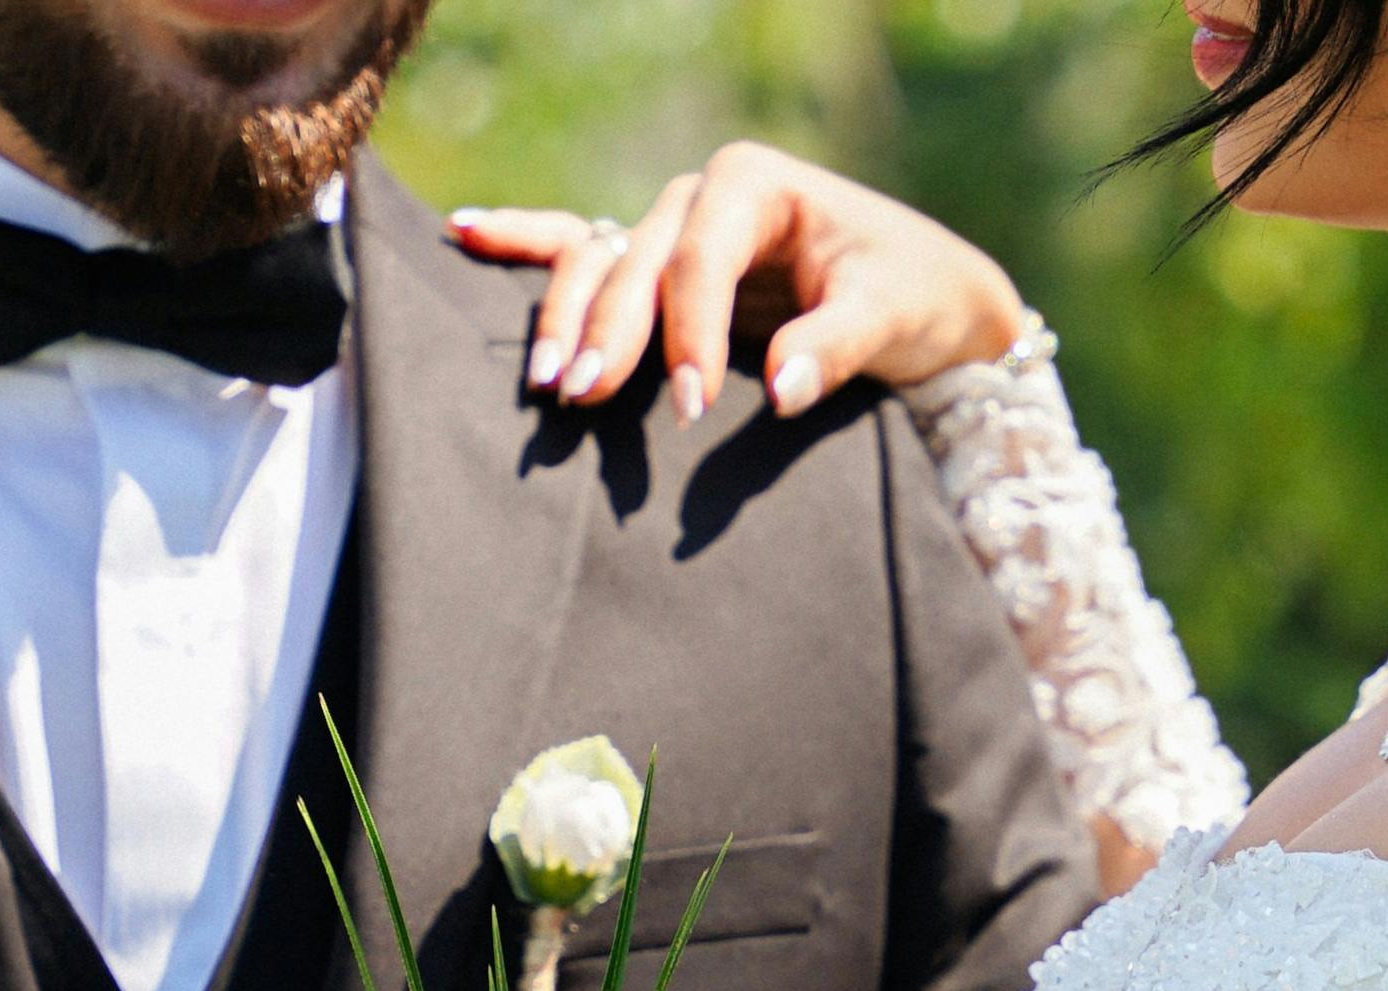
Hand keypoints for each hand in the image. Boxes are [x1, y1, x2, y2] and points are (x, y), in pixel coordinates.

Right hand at [452, 145, 1025, 427]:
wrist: (921, 301)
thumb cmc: (911, 297)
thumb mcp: (891, 315)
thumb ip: (836, 346)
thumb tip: (782, 390)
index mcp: (754, 184)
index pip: (698, 258)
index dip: (685, 332)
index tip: (688, 407)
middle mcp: (700, 197)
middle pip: (634, 260)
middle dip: (607, 333)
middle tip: (581, 403)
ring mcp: (672, 232)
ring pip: (598, 262)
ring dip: (565, 321)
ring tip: (550, 387)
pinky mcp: (658, 271)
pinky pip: (582, 250)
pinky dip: (526, 246)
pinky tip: (466, 236)